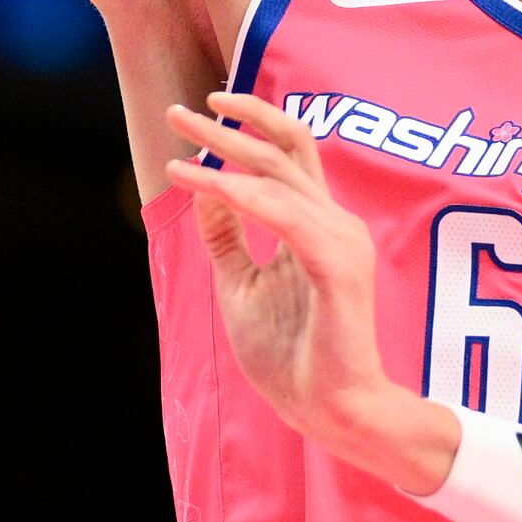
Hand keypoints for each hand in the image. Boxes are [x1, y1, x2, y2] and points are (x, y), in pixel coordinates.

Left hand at [164, 101, 459, 494]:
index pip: (288, 153)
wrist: (328, 410)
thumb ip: (227, 237)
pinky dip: (245, 197)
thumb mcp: (240, 285)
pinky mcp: (338, 266)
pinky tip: (211, 188)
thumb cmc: (291, 355)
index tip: (193, 114)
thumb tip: (205, 189)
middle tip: (180, 111)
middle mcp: (335, 222)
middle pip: (284, 151)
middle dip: (229, 126)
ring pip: (280, 178)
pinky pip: (287, 217)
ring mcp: (342, 241)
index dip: (246, 124)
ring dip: (226, 160)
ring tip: (181, 156)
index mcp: (316, 225)